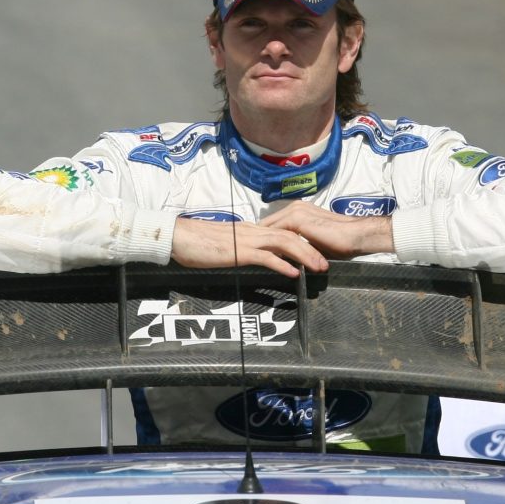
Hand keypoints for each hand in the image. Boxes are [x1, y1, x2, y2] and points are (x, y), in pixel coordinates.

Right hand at [171, 217, 328, 277]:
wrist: (178, 236)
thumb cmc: (196, 242)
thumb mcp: (224, 245)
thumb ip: (240, 247)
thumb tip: (250, 255)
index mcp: (250, 230)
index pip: (283, 233)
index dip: (303, 242)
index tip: (316, 253)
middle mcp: (252, 232)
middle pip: (291, 236)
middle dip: (312, 249)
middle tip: (326, 263)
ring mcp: (246, 240)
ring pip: (284, 244)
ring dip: (304, 255)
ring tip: (318, 267)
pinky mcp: (238, 251)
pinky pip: (266, 257)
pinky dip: (282, 264)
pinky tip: (293, 273)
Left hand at [259, 201, 393, 258]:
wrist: (356, 235)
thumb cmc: (341, 241)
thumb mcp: (313, 242)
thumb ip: (299, 244)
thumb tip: (288, 256)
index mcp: (298, 210)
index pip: (272, 223)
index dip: (262, 237)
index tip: (252, 248)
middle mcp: (295, 207)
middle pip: (267, 224)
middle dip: (256, 239)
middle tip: (245, 252)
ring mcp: (296, 211)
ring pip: (269, 229)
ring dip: (260, 242)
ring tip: (250, 256)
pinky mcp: (298, 219)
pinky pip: (278, 234)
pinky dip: (270, 245)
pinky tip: (263, 256)